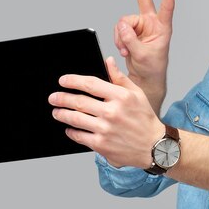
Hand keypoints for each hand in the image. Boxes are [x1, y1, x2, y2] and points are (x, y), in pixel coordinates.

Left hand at [48, 56, 164, 168]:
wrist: (154, 146)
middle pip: (79, 102)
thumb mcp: (137, 94)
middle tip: (53, 97)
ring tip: (56, 112)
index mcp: (121, 96)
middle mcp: (112, 112)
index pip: (90, 84)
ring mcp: (106, 129)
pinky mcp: (102, 145)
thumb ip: (120, 78)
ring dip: (62, 114)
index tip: (63, 81)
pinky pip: (80, 136)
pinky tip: (69, 128)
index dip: (73, 81)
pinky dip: (71, 131)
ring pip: (76, 119)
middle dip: (62, 98)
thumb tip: (108, 61)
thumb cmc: (145, 119)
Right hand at [114, 0, 176, 113]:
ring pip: (123, 21)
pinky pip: (119, 29)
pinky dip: (118, 39)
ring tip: (127, 50)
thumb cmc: (152, 69)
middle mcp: (151, 23)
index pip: (166, 8)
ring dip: (121, 36)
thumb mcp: (143, 56)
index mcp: (162, 28)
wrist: (144, 78)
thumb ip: (131, 40)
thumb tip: (121, 25)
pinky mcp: (129, 32)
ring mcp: (139, 26)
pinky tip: (124, 49)